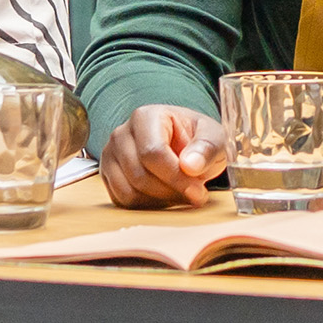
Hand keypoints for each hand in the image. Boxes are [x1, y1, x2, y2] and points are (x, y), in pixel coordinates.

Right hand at [100, 104, 227, 208]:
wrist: (183, 145)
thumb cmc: (196, 138)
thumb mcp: (214, 137)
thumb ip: (206, 147)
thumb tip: (190, 166)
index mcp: (145, 117)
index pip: (153, 152)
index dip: (176, 177)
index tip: (198, 191)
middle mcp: (121, 134)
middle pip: (139, 175)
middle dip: (171, 191)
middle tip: (195, 195)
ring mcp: (110, 155)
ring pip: (129, 192)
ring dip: (160, 201)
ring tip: (181, 194)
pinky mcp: (109, 176)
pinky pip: (123, 201)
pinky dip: (147, 206)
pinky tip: (166, 197)